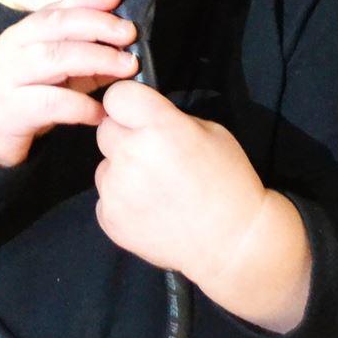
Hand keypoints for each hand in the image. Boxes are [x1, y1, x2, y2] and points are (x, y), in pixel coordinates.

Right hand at [0, 0, 134, 168]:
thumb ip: (81, 53)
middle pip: (57, 26)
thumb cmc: (21, 90)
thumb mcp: (47, 66)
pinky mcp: (12, 109)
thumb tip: (125, 44)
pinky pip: (49, 103)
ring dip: (95, 58)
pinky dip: (79, 106)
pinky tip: (100, 112)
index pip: (58, 8)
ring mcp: (11, 77)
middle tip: (129, 32)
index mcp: (26, 31)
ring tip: (126, 66)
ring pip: (54, 59)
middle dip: (97, 25)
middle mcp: (16, 47)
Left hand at [92, 80, 271, 288]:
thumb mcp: (210, 132)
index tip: (138, 113)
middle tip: (152, 154)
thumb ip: (169, 120)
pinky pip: (106, 197)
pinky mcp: (109, 218)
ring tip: (156, 188)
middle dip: (125, 137)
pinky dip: (122, 201)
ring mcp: (116, 189)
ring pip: (105, 166)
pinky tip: (151, 209)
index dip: (129, 103)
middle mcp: (130, 154)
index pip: (117, 96)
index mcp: (159, 126)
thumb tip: (145, 118)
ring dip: (123, 171)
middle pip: (106, 130)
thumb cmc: (229, 183)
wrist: (232, 242)